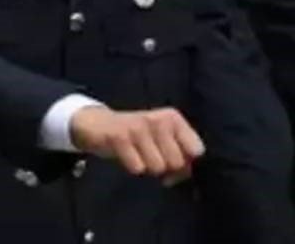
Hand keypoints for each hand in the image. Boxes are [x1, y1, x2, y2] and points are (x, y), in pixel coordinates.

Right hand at [70, 105, 204, 182]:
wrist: (97, 124)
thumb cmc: (137, 136)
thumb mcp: (162, 140)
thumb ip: (180, 157)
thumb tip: (178, 176)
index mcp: (173, 118)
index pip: (197, 150)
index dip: (186, 162)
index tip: (172, 158)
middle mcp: (158, 119)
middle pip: (177, 162)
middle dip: (165, 166)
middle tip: (150, 156)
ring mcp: (138, 127)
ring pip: (158, 167)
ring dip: (147, 167)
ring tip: (137, 154)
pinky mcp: (119, 136)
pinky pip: (137, 167)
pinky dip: (132, 166)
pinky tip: (126, 155)